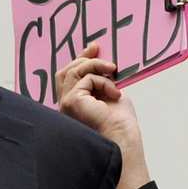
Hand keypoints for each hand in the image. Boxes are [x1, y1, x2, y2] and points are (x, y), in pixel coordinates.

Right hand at [56, 43, 150, 188]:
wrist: (123, 140)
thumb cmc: (120, 124)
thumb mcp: (110, 94)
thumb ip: (100, 80)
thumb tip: (100, 62)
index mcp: (74, 103)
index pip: (70, 77)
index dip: (80, 60)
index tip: (93, 49)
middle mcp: (65, 103)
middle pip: (66, 71)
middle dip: (82, 57)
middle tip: (96, 47)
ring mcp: (66, 102)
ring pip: (73, 71)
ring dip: (95, 65)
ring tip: (112, 69)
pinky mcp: (71, 101)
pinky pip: (85, 78)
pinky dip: (102, 80)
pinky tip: (114, 93)